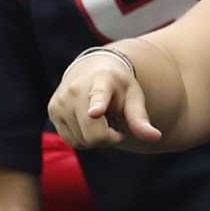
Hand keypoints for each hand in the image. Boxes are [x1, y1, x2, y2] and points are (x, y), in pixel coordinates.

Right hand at [48, 51, 162, 147]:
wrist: (91, 69)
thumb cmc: (118, 87)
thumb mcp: (134, 98)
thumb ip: (141, 119)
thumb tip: (156, 137)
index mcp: (102, 80)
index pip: (99, 96)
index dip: (98, 105)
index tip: (96, 112)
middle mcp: (76, 88)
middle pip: (93, 133)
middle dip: (109, 138)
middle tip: (116, 126)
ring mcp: (61, 100)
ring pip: (82, 141)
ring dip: (96, 138)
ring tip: (100, 120)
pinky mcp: (53, 110)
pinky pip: (71, 140)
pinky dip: (83, 138)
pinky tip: (88, 123)